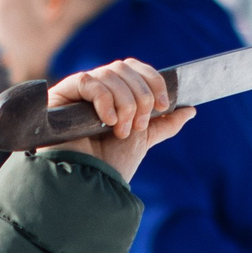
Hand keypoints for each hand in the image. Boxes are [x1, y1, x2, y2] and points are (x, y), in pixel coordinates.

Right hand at [45, 58, 191, 181]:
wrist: (89, 183)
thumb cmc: (111, 165)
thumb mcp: (144, 140)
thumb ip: (164, 123)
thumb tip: (190, 109)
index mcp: (114, 95)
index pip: (135, 69)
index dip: (153, 80)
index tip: (164, 105)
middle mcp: (95, 89)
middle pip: (124, 69)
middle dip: (140, 96)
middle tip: (139, 125)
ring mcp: (77, 92)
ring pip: (109, 74)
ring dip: (124, 103)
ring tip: (121, 131)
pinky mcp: (61, 95)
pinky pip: (88, 82)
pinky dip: (104, 100)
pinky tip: (106, 122)